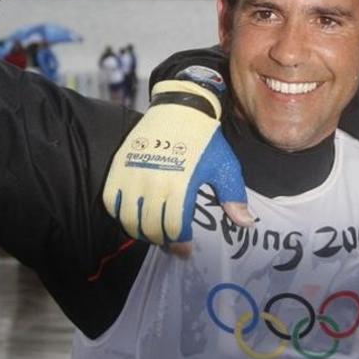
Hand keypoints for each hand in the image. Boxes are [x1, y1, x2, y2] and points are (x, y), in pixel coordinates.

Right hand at [103, 81, 252, 256]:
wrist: (179, 108)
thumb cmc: (205, 139)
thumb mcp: (224, 165)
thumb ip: (232, 196)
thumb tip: (246, 223)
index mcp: (180, 184)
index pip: (175, 226)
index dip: (180, 243)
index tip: (185, 249)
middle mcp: (153, 182)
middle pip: (151, 227)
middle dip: (162, 240)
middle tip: (170, 242)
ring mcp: (132, 174)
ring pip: (129, 219)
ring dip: (140, 232)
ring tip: (153, 232)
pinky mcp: (119, 167)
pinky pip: (111, 201)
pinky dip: (120, 214)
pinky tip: (134, 216)